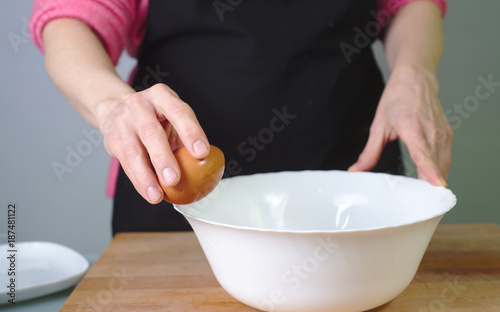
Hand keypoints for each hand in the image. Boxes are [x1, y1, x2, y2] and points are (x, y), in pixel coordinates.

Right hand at [96, 83, 209, 202]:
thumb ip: (186, 137)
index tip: (202, 153)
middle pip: (151, 132)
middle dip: (163, 158)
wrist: (115, 109)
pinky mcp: (113, 140)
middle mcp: (140, 106)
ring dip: (146, 176)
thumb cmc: (154, 117)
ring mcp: (124, 122)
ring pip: (133, 151)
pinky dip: (139, 181)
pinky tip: (150, 193)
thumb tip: (208, 165)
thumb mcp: (171, 116)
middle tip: (174, 179)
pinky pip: (126, 163)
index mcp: (162, 96)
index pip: (179, 112)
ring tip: (157, 195)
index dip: (191, 132)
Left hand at [348, 65, 451, 186]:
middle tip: (419, 205)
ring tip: (425, 198)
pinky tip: (430, 181)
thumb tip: (356, 171)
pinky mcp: (447, 134)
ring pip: (443, 164)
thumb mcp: (378, 125)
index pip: (422, 152)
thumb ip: (369, 152)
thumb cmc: (396, 99)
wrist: (416, 79)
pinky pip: (446, 158)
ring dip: (435, 180)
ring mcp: (442, 132)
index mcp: (411, 126)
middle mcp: (430, 130)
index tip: (437, 185)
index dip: (430, 170)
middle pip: (435, 164)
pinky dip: (440, 170)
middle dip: (430, 186)